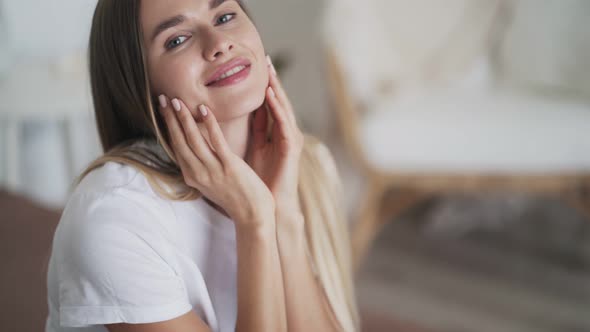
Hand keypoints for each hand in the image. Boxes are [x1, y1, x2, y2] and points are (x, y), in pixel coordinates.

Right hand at [158, 95, 274, 225]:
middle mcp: (198, 173)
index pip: (176, 147)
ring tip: (178, 100)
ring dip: (184, 118)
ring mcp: (212, 170)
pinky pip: (216, 141)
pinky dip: (209, 124)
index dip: (168, 127)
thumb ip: (202, 168)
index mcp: (192, 176)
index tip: (164, 110)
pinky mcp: (229, 166)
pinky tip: (204, 109)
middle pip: (180, 141)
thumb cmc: (235, 199)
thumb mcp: (211, 184)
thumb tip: (196, 153)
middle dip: (170, 118)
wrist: (253, 216)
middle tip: (164, 98)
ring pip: (193, 138)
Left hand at [246, 55, 303, 215]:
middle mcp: (285, 134)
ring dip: (276, 89)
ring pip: (283, 108)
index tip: (254, 67)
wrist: (271, 205)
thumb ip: (251, 132)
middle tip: (266, 59)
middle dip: (272, 81)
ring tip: (269, 70)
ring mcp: (290, 139)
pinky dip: (277, 108)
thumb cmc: (260, 181)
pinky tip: (270, 94)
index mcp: (275, 134)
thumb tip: (234, 116)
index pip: (269, 105)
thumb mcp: (253, 150)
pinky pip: (283, 123)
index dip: (262, 86)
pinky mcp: (291, 148)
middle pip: (278, 102)